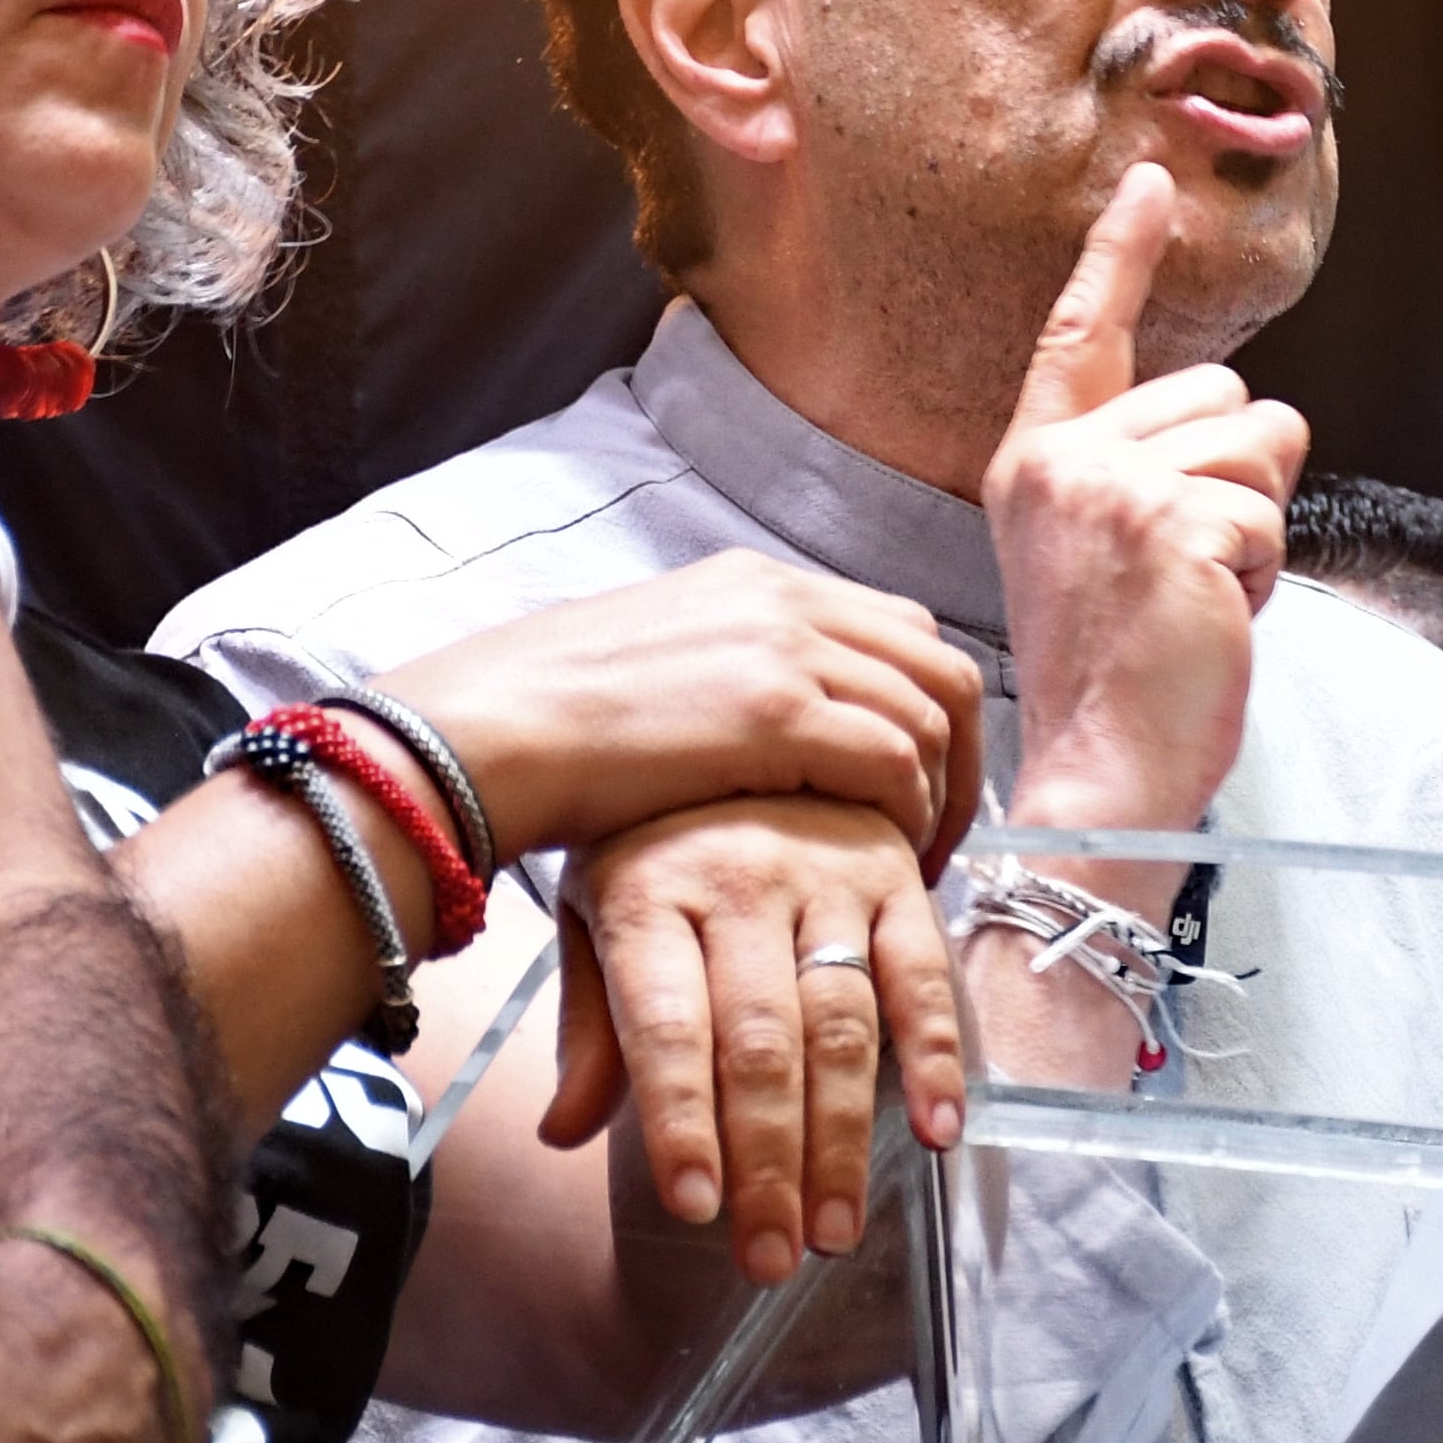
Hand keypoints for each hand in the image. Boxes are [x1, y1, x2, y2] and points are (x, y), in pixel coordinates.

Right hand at [374, 552, 985, 873]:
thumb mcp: (652, 668)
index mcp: (756, 582)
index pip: (897, 629)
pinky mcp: (775, 711)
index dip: (925, 708)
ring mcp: (784, 649)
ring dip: (940, 793)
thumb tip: (761, 730)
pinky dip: (909, 813)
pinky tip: (884, 859)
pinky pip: (895, 759)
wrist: (481, 732)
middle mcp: (784, 600)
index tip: (919, 783)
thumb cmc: (542, 722)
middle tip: (940, 831)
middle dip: (961, 753)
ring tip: (915, 859)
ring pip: (933, 711)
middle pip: (939, 663)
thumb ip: (723, 677)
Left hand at [540, 796, 964, 1282]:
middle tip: (770, 1259)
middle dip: (768, 1162)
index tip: (696, 1209)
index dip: (683, 1120)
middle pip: (761, 1043)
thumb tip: (562, 1133)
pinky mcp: (895, 876)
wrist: (739, 722)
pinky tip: (938, 1132)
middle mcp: (738, 881)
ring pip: (842, 1024)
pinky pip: (923, 975)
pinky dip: (938, 1056)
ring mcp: (826, 876)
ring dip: (844, 1139)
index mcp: (647, 892)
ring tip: (832, 1232)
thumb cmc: (655, 843)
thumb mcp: (595, 914)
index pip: (668, 1025)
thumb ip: (590, 1025)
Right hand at [983, 162, 1308, 871]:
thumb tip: (1245, 420)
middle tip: (1181, 573)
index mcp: (1036, 462)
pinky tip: (1212, 618)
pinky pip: (1273, 511)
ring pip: (1263, 444)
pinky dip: (1264, 570)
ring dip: (1256, 524)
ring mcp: (1114, 487)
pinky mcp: (1175, 523)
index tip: (1150, 184)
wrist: (1103, 771)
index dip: (1120, 255)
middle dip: (1239, 477)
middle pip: (1226, 394)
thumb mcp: (1105, 549)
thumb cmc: (1117, 676)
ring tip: (1194, 595)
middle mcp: (1064, 461)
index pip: (1085, 333)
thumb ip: (1142, 471)